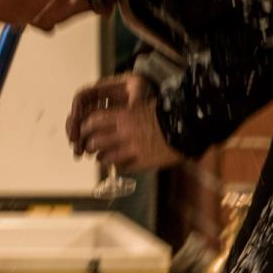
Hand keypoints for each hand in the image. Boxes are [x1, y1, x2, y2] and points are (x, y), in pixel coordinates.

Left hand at [66, 74, 184, 171]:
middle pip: (95, 142)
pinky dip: (117, 166)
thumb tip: (110, 117)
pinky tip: (118, 164)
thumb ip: (127, 113)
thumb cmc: (167, 113)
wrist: (188, 126)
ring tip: (102, 157)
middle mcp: (126, 133)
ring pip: (105, 158)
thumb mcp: (145, 106)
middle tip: (90, 146)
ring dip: (101, 158)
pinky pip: (122, 167)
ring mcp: (133, 149)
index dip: (85, 127)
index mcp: (125, 115)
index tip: (84, 130)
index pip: (94, 121)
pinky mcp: (143, 162)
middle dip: (90, 145)